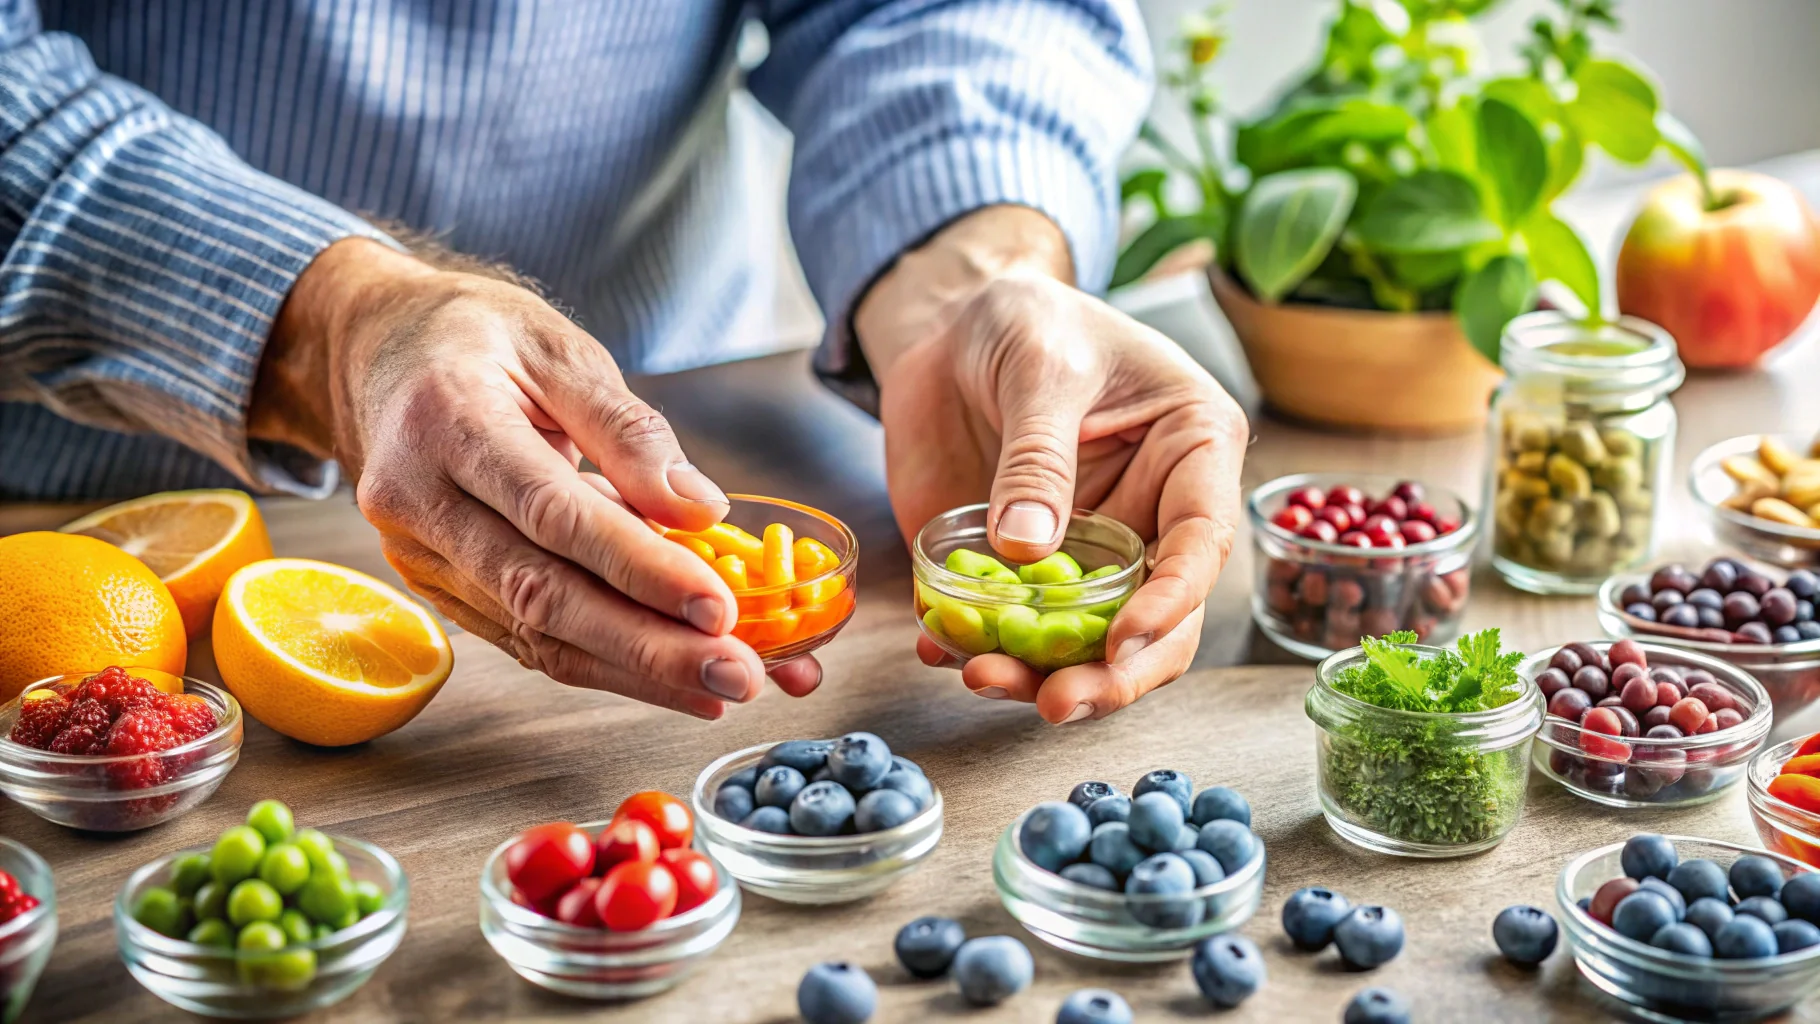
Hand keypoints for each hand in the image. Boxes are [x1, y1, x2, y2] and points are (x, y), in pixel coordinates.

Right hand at [249, 238, 821, 717]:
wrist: (379, 353)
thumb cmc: (478, 339)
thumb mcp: (559, 348)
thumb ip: (628, 428)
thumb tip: (700, 508)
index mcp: (447, 419)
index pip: (552, 512)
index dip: (637, 567)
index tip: (717, 606)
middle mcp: (419, 499)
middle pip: (540, 592)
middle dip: (647, 646)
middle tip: (736, 674)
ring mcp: (419, 553)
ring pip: (533, 631)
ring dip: (634, 670)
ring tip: (721, 688)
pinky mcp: (437, 586)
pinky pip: (523, 637)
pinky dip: (601, 663)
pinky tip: (670, 678)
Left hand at [857, 207, 1246, 723]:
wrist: (954, 325)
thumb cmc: (1027, 318)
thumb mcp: (1039, 363)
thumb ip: (1037, 454)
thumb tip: (1026, 547)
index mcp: (1193, 453)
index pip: (1201, 544)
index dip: (1169, 604)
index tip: (1121, 642)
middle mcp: (1152, 518)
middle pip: (1156, 620)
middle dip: (1110, 672)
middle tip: (1054, 703)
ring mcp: (1089, 554)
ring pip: (1086, 640)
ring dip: (1040, 673)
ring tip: (981, 676)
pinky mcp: (1024, 571)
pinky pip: (1012, 625)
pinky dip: (978, 646)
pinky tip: (940, 648)